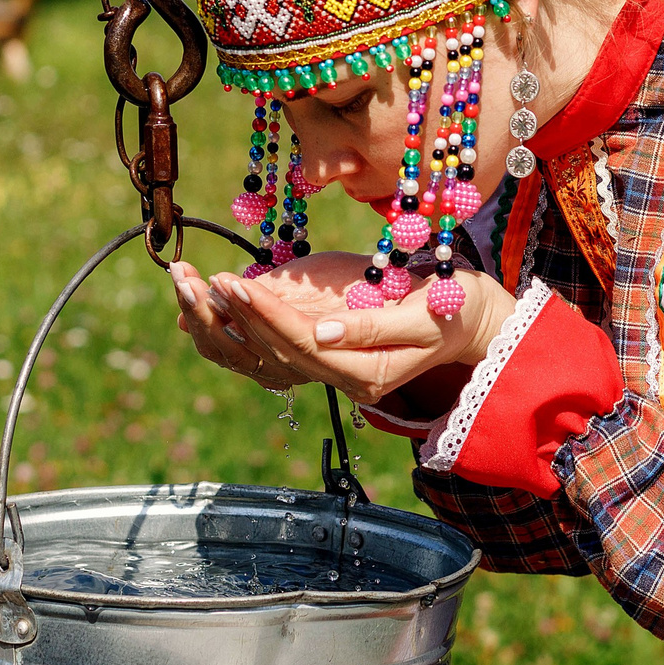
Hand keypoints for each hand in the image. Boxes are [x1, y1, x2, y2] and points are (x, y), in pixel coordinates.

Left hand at [178, 254, 516, 403]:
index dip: (267, 316)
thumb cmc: (453, 308)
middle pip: (276, 355)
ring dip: (227, 324)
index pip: (304, 346)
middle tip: (201, 280)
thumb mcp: (424, 314)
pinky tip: (208, 306)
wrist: (469, 322)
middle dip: (237, 317)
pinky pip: (271, 353)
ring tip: (194, 288)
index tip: (236, 283)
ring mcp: (334, 375)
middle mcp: (345, 384)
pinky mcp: (326, 359)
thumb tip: (323, 333)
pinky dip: (237, 331)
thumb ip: (372, 327)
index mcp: (368, 376)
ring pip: (266, 358)